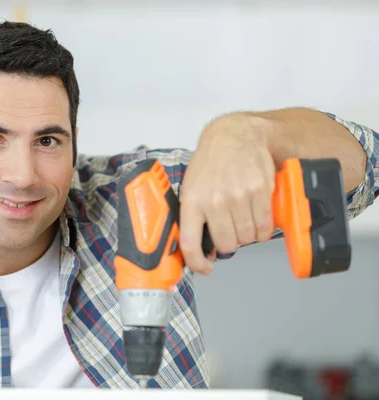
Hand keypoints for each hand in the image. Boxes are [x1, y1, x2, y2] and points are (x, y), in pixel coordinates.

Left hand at [180, 112, 276, 273]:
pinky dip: (263, 230)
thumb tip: (200, 248)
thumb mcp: (191, 187)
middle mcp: (215, 200)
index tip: (204, 268)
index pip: (191, 243)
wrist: (235, 136)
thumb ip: (194, 216)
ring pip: (247, 238)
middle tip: (228, 230)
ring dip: (247, 236)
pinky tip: (257, 218)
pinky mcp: (260, 192)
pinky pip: (265, 227)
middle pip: (226, 244)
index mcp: (192, 201)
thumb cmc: (212, 163)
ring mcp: (239, 196)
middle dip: (228, 243)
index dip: (197, 263)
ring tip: (242, 219)